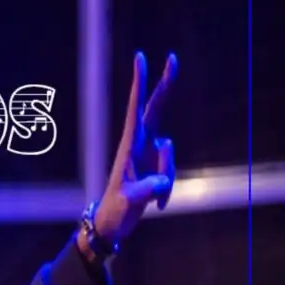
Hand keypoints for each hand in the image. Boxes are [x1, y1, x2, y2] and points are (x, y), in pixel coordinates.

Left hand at [93, 52, 177, 244]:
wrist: (111, 227)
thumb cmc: (115, 213)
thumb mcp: (130, 202)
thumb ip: (148, 188)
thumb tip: (163, 181)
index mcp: (129, 147)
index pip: (136, 110)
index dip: (140, 85)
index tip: (140, 59)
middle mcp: (139, 146)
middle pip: (156, 111)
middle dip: (164, 85)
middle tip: (173, 58)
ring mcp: (148, 156)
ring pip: (170, 156)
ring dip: (167, 179)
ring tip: (153, 199)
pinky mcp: (156, 168)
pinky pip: (171, 174)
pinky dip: (167, 192)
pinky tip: (156, 206)